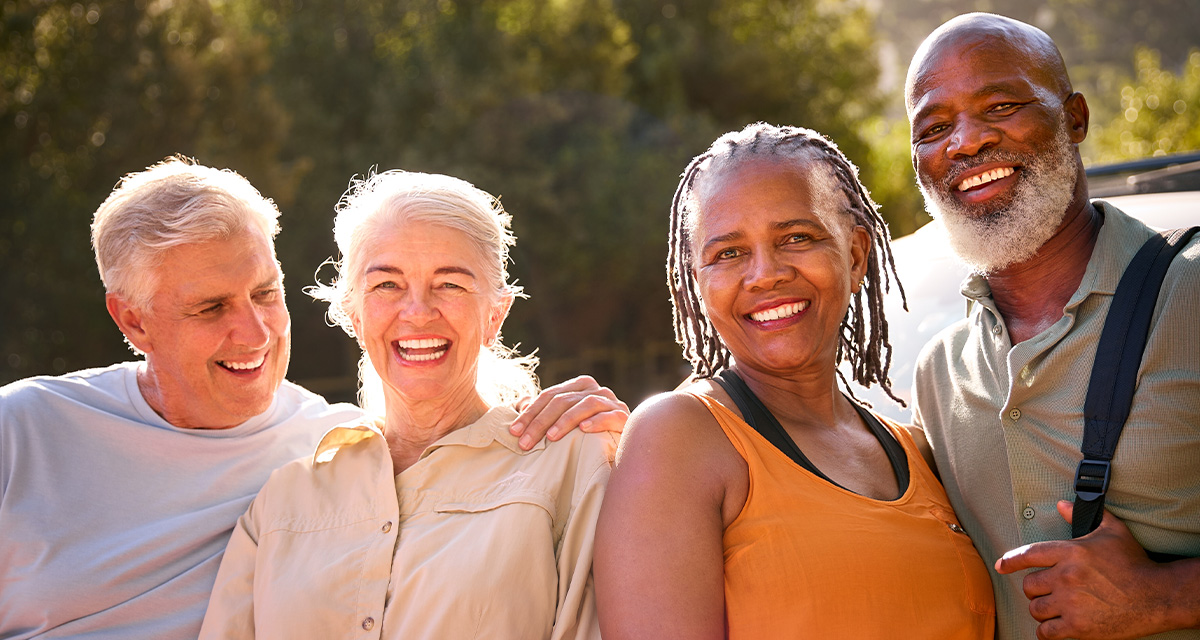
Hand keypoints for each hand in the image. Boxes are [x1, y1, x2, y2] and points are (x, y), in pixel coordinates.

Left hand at [509, 375, 629, 449]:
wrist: (624, 446)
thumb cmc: (587, 435)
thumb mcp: (563, 422)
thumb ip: (543, 411)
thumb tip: (520, 404)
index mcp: (579, 386)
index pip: (549, 396)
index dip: (529, 413)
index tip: (514, 432)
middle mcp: (596, 390)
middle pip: (563, 401)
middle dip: (541, 421)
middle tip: (525, 442)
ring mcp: (612, 402)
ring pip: (585, 404)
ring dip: (566, 421)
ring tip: (551, 437)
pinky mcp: (625, 417)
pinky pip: (610, 416)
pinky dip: (596, 421)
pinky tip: (583, 430)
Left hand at [995, 500, 1191, 638]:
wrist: (1158, 596)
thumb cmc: (1134, 562)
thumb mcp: (1112, 531)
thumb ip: (1082, 517)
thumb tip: (1061, 504)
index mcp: (1070, 552)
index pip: (1027, 554)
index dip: (1010, 561)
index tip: (1001, 566)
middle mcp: (1066, 576)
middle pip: (1029, 585)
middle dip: (1036, 589)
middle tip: (1049, 591)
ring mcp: (1071, 602)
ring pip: (1035, 608)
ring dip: (1042, 610)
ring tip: (1054, 609)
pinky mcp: (1078, 626)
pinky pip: (1047, 632)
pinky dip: (1047, 632)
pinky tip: (1053, 628)